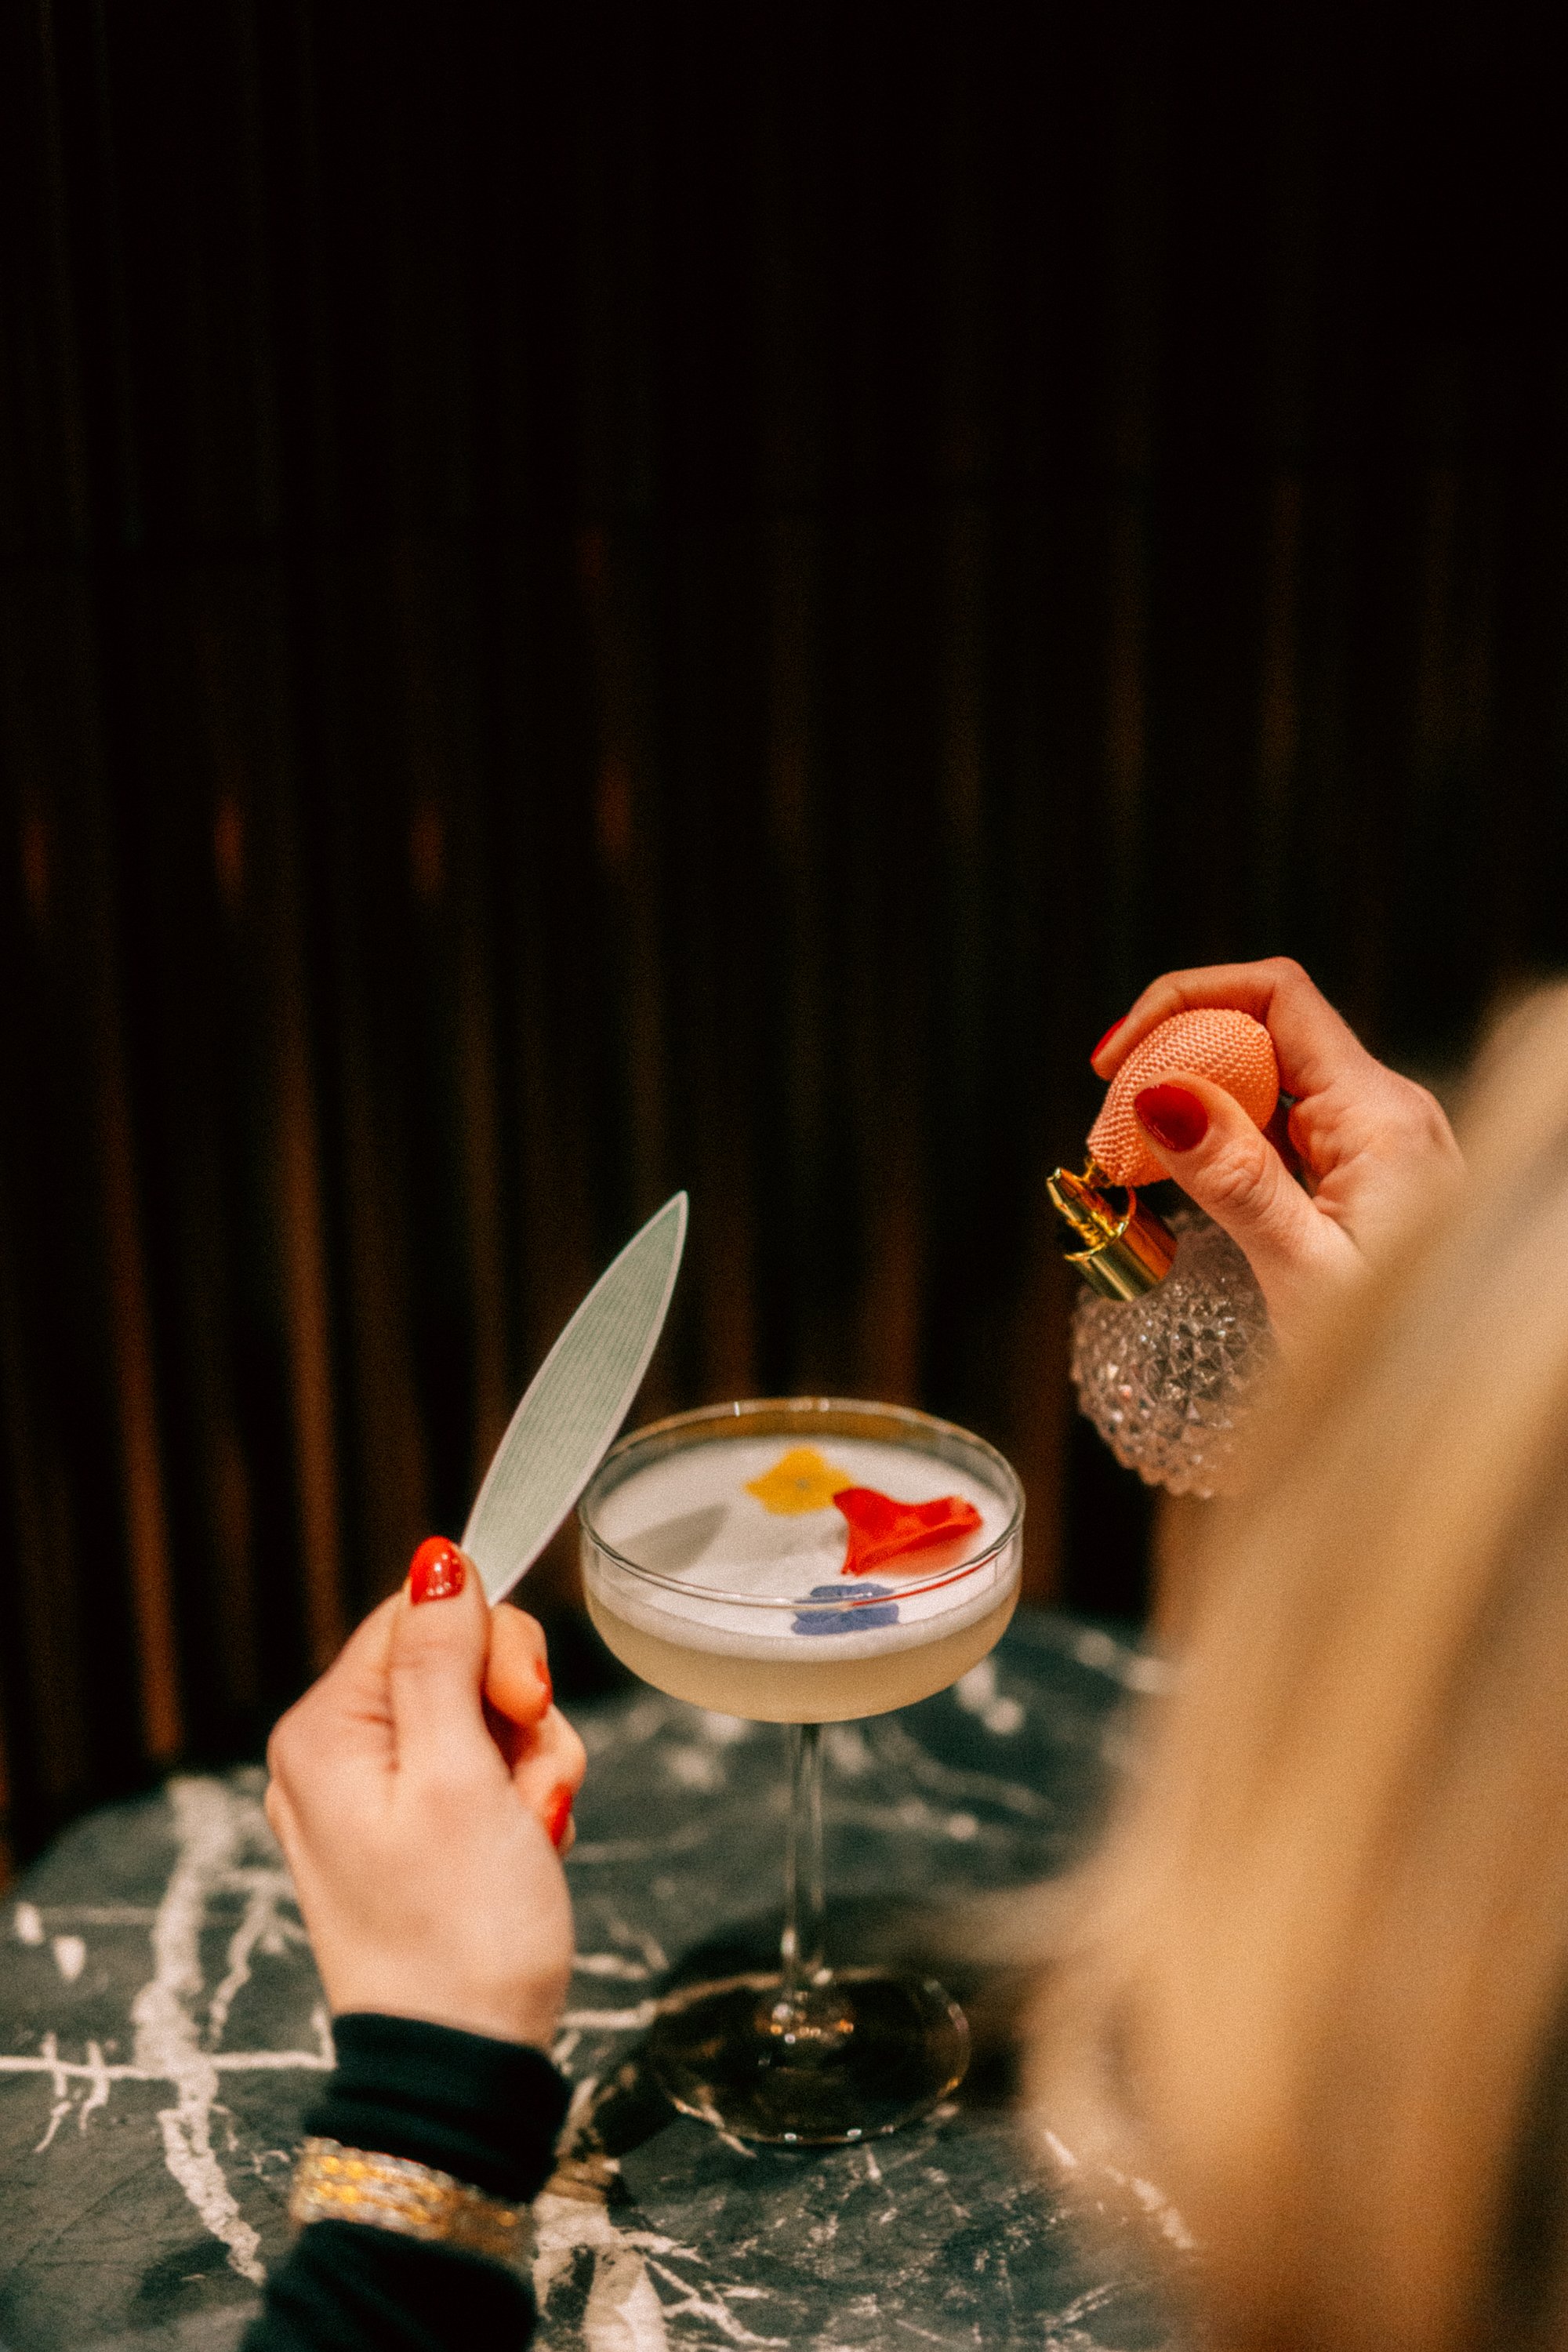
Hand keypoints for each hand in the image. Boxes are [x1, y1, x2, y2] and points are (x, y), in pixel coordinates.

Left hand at [265, 1543, 586, 2048]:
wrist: (463, 2069)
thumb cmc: (461, 1930)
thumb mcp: (459, 1777)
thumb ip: (442, 1659)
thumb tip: (437, 1558)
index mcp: (324, 1729)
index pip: (420, 1612)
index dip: (493, 1645)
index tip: (527, 1706)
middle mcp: (333, 1754)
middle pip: (454, 1661)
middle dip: (520, 1713)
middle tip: (531, 1784)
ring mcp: (370, 1799)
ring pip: (482, 1716)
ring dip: (531, 1763)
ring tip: (531, 1829)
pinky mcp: (408, 1836)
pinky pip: (480, 1772)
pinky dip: (518, 1799)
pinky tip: (525, 1846)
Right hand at [1092, 958, 1463, 1337]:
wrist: (1458, 1404)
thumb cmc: (1407, 1360)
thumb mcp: (1307, 1276)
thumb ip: (1235, 1181)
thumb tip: (1161, 1096)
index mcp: (1380, 1116)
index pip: (1277, 996)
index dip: (1186, 1001)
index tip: (1116, 1061)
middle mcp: (1385, 1113)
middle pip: (1264, 1032)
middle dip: (1176, 1060)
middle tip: (1109, 1127)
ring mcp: (1378, 1143)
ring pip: (1269, 1083)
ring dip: (1193, 1104)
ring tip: (1129, 1158)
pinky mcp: (1367, 1176)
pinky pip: (1283, 1130)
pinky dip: (1225, 1141)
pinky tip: (1183, 1181)